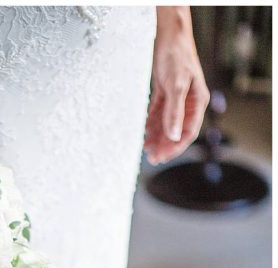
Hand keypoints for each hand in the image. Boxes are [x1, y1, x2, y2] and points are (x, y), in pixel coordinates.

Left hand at [145, 9, 209, 164]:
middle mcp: (188, 102)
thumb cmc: (177, 55)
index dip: (176, 147)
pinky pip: (158, 114)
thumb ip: (175, 112)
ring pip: (166, 124)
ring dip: (157, 137)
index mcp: (197, 101)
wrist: (169, 34)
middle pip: (177, 131)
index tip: (163, 157)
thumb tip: (174, 136)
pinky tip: (145, 133)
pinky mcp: (165, 92)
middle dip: (165, 145)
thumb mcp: (176, 85)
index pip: (189, 132)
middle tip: (152, 158)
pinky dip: (151, 124)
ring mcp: (176, 98)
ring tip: (146, 149)